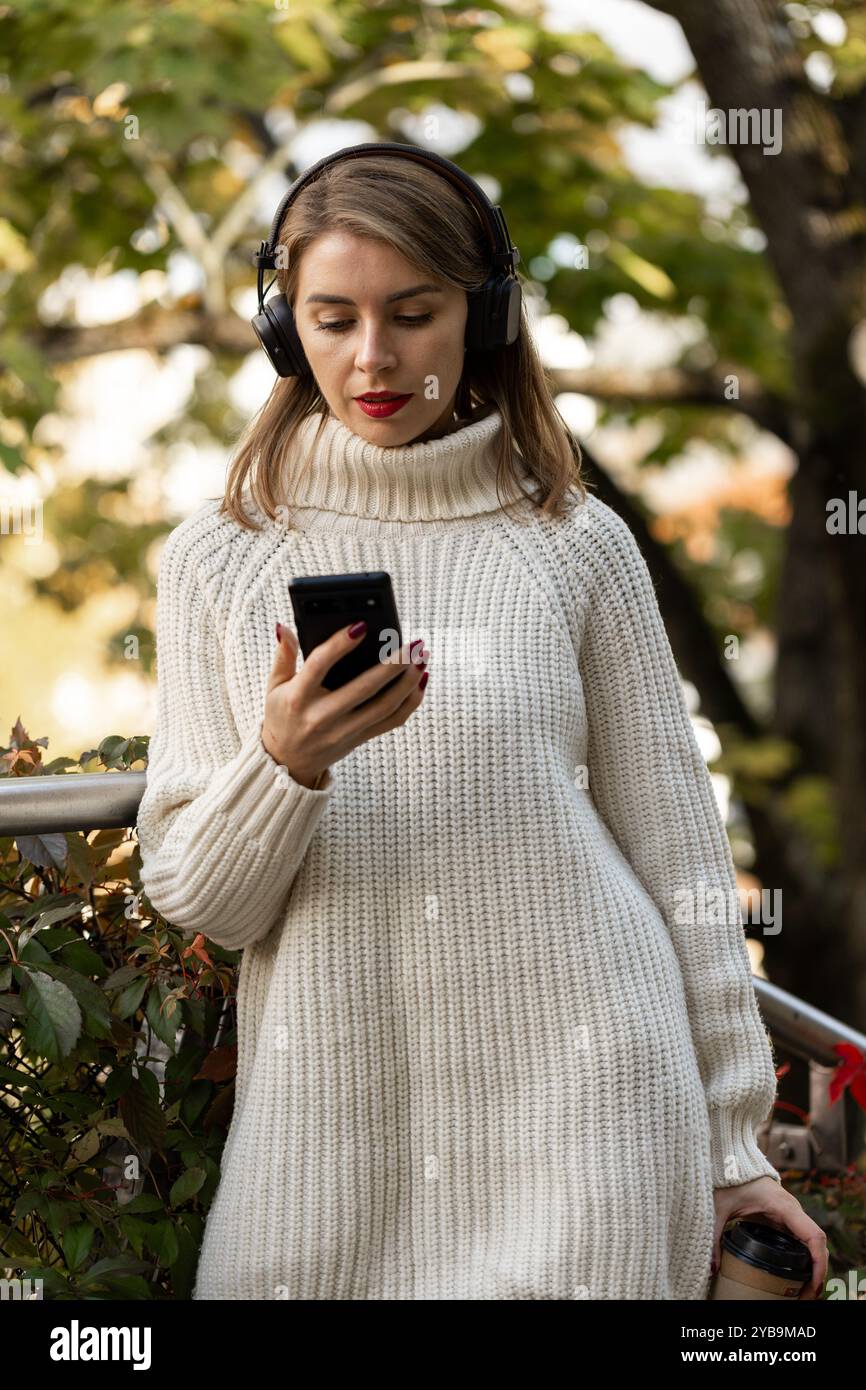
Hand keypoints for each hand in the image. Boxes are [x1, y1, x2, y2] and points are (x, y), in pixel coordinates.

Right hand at [262, 621, 428, 787]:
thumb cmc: (282, 715)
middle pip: (364, 688)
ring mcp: (344, 731)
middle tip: (413, 643)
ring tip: (422, 658)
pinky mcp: (360, 739)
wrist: (288, 761)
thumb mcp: (274, 686)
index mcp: (298, 698)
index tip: (361, 626)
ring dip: (408, 682)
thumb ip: (283, 655)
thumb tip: (285, 627)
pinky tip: (420, 680)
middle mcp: (322, 716)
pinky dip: (410, 702)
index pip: (319, 666)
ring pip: (384, 707)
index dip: (339, 645)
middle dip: (393, 664)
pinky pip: (392, 721)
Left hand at [712, 1176, 827, 1298]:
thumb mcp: (718, 1209)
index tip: (814, 1284)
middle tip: (807, 1297)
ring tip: (804, 1292)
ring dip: (814, 1266)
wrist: (730, 1160)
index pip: (813, 1236)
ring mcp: (791, 1214)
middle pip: (817, 1244)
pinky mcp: (785, 1217)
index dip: (819, 1262)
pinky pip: (802, 1239)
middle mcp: (792, 1210)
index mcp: (783, 1206)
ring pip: (812, 1243)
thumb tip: (711, 1269)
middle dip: (818, 1272)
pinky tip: (798, 1274)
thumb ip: (714, 1237)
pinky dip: (806, 1257)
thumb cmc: (727, 1180)